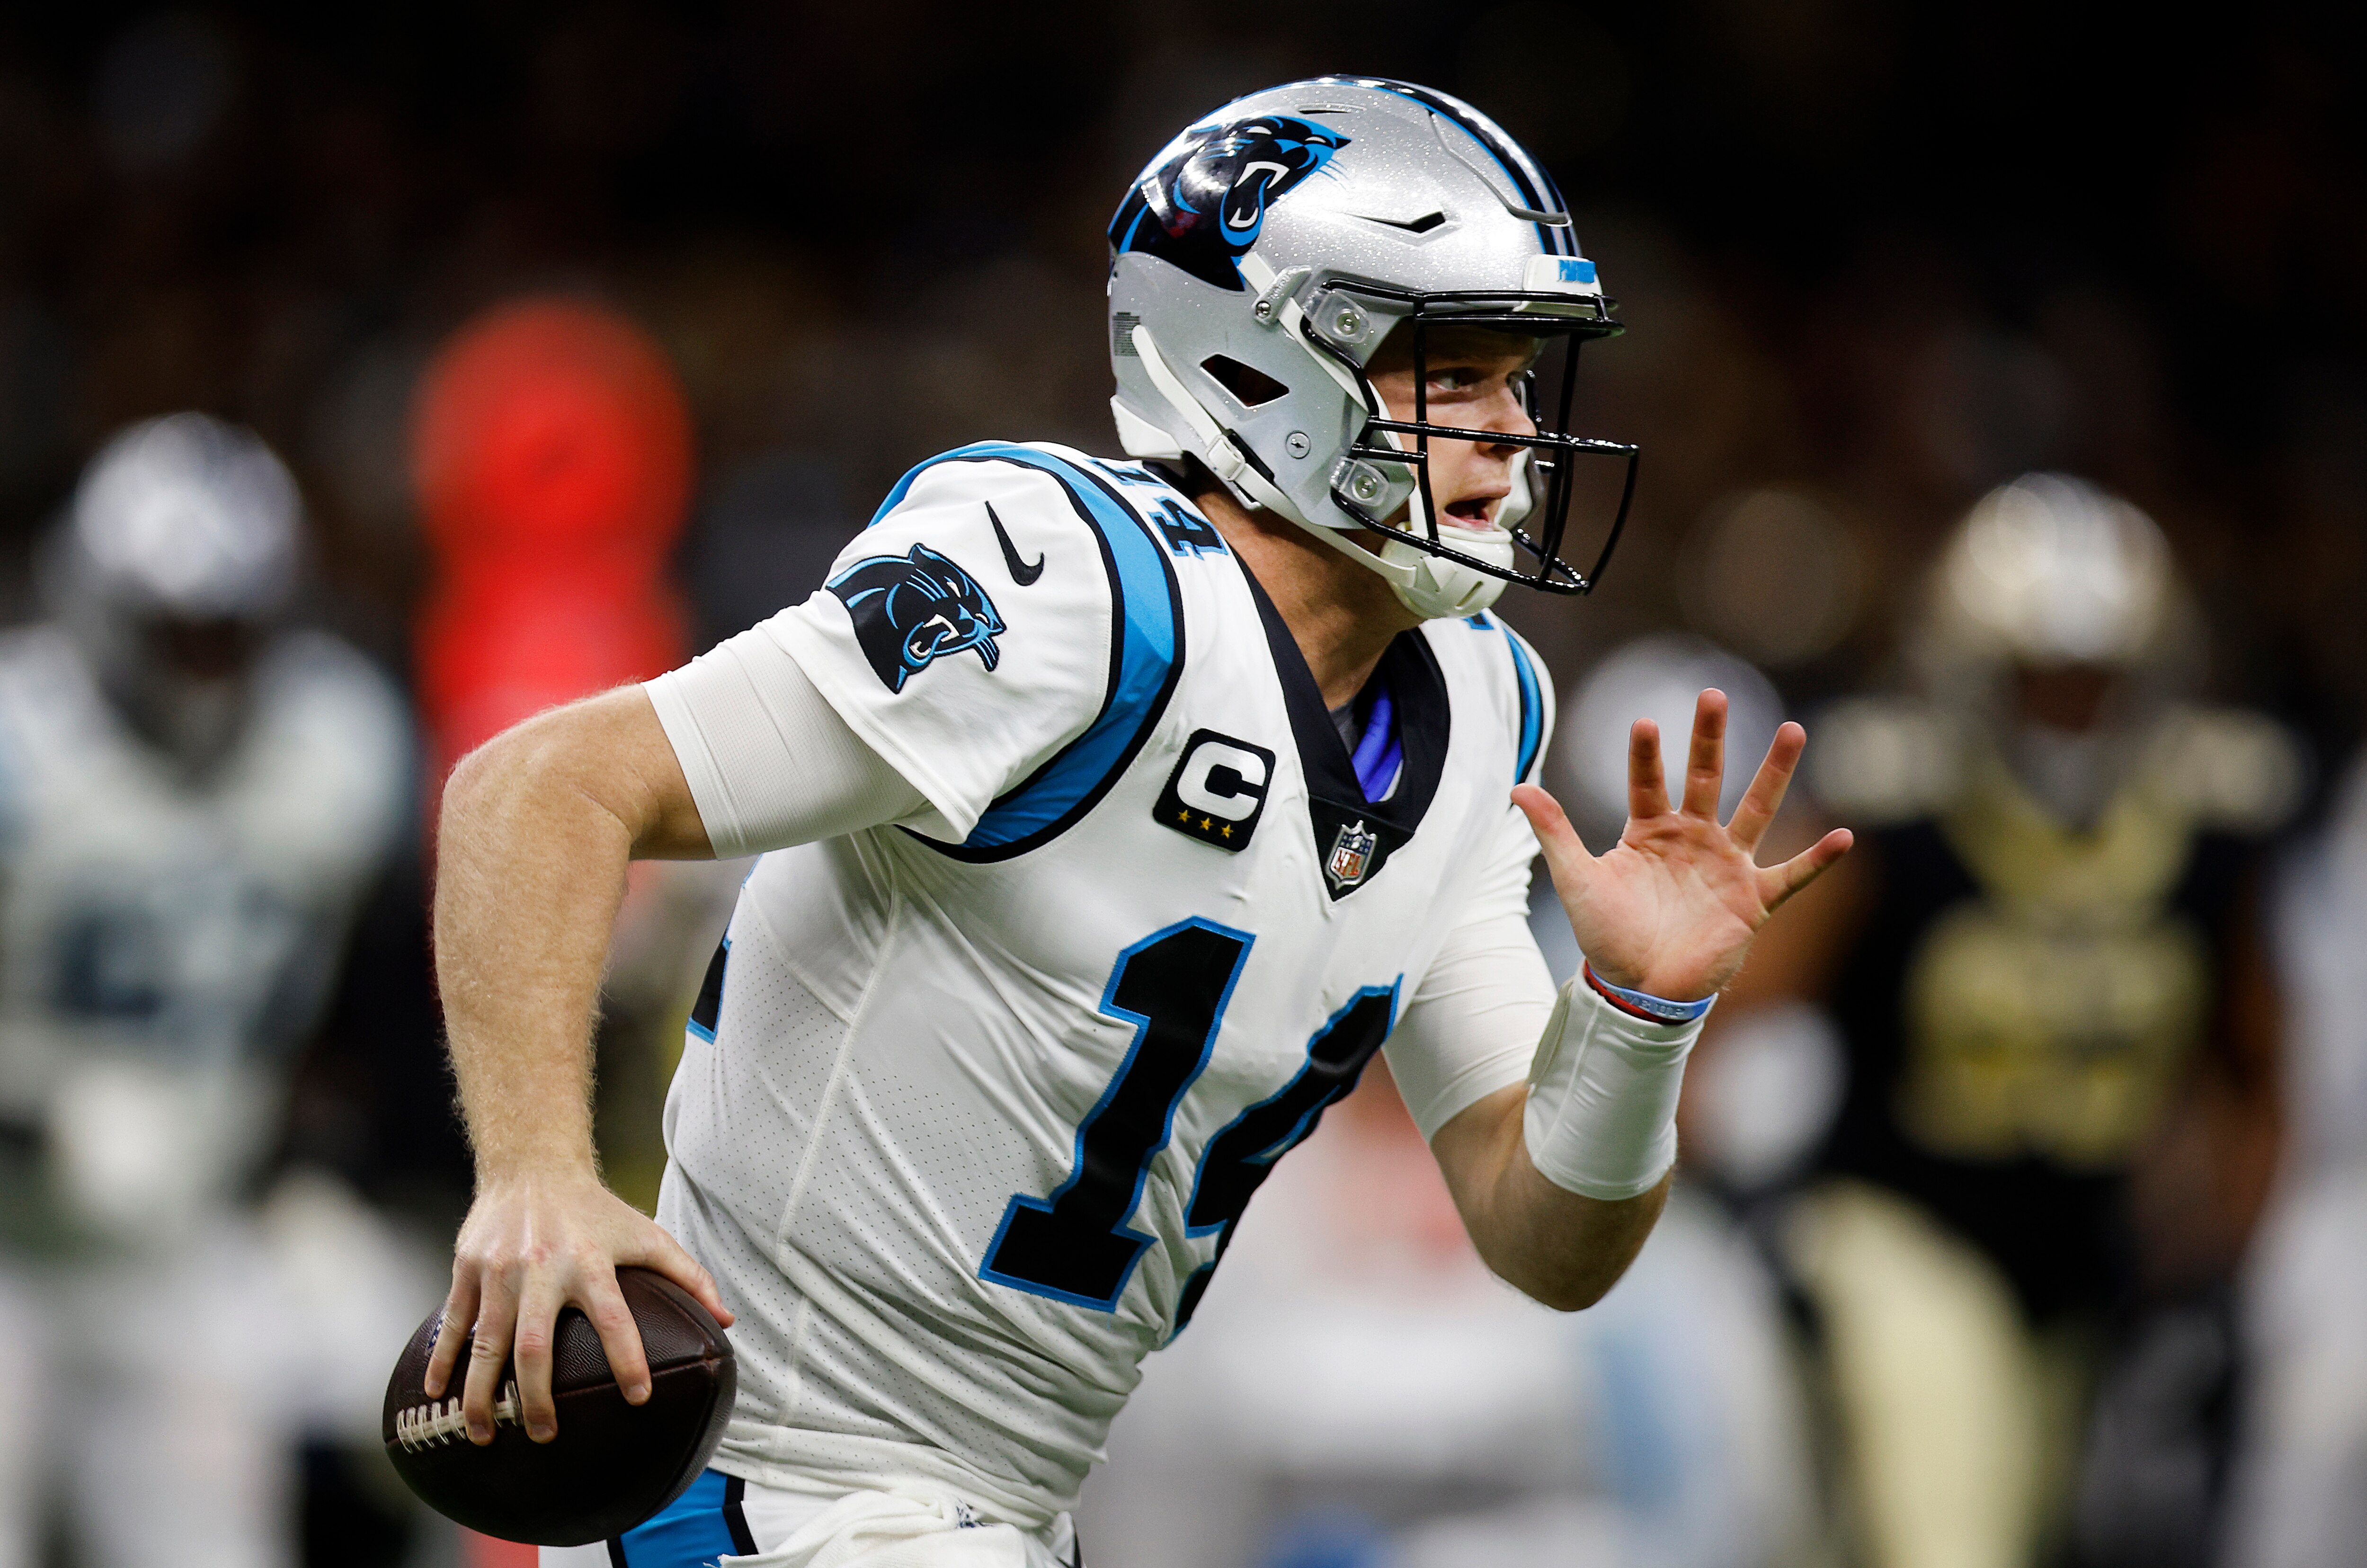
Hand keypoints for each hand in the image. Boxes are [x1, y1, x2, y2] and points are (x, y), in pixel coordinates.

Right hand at [424, 1168, 733, 1444]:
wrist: (533, 1166)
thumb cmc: (597, 1210)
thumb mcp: (647, 1235)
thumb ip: (689, 1277)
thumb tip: (727, 1322)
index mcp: (591, 1262)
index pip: (615, 1319)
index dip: (628, 1359)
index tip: (638, 1399)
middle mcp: (543, 1269)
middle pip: (535, 1346)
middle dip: (536, 1397)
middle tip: (545, 1435)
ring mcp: (499, 1271)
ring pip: (486, 1343)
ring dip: (482, 1394)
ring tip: (486, 1434)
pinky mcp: (467, 1269)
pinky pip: (453, 1323)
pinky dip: (442, 1359)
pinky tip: (437, 1392)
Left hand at [1514, 688, 1851, 1002]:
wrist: (1639, 990)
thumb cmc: (1607, 936)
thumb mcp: (1577, 880)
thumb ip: (1554, 832)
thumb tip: (1517, 788)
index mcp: (1649, 832)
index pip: (1647, 781)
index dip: (1645, 755)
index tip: (1644, 722)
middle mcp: (1692, 839)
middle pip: (1705, 777)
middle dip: (1710, 738)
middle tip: (1714, 694)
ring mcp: (1726, 866)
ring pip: (1757, 809)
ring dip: (1774, 772)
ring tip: (1792, 729)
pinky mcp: (1752, 900)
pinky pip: (1791, 875)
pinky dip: (1817, 858)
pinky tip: (1844, 836)